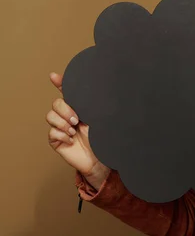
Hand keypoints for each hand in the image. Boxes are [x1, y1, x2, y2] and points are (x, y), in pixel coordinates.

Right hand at [46, 72, 109, 189]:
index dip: (60, 83)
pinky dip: (61, 135)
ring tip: (73, 130)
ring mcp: (61, 128)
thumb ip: (94, 107)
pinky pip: (51, 133)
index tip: (54, 76)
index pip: (67, 93)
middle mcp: (69, 115)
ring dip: (62, 123)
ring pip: (50, 116)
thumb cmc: (103, 139)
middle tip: (77, 120)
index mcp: (80, 108)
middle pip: (56, 104)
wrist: (100, 159)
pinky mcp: (56, 140)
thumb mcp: (101, 119)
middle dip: (65, 110)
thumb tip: (100, 91)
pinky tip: (71, 139)